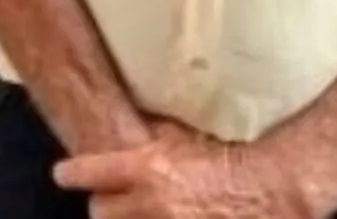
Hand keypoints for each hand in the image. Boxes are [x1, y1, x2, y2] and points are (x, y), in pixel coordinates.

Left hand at [53, 128, 307, 218]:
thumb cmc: (229, 158)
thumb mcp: (183, 137)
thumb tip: (128, 125)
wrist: (270, 188)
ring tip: (141, 213)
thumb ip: (150, 138)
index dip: (72, 173)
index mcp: (146, 169)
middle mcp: (149, 204)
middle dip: (104, 205)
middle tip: (113, 201)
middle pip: (98, 211)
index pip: (84, 172)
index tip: (66, 174)